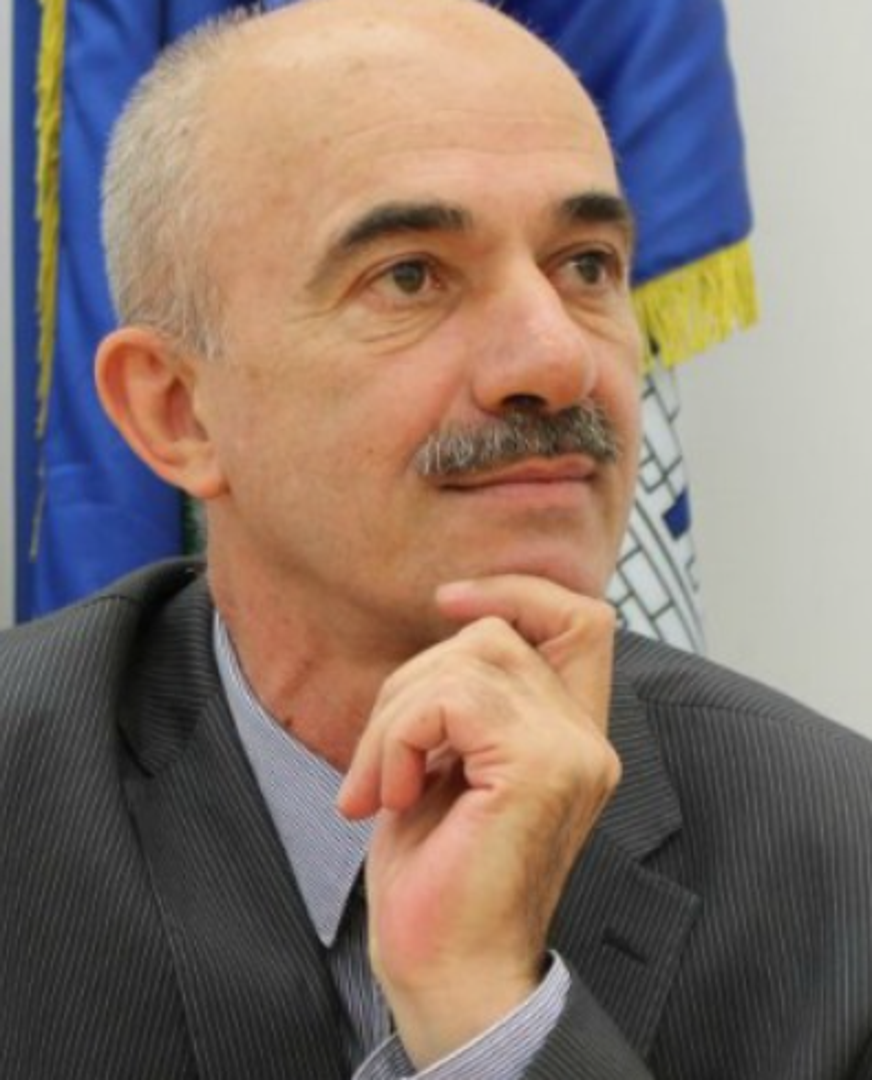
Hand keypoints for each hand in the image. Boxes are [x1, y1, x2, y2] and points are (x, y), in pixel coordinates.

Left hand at [337, 575, 620, 1067]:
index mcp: (571, 736)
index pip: (581, 619)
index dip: (517, 589)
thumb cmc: (439, 878)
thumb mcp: (450, 766)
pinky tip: (392, 797)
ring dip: (396, 716)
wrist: (449, 976)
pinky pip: (451, 698)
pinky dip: (399, 737)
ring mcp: (571, 751)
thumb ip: (466, 701)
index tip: (447, 601)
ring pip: (468, 658)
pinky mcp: (540, 768)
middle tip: (379, 763)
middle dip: (411, 681)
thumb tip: (444, 626)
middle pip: (494, 634)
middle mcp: (586, 739)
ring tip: (380, 786)